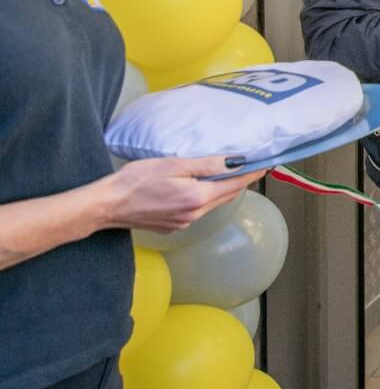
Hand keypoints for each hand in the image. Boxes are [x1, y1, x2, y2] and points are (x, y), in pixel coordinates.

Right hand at [97, 158, 265, 233]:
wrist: (106, 205)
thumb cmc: (135, 181)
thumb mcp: (173, 165)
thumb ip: (206, 165)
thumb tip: (235, 161)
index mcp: (197, 198)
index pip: (235, 185)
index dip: (252, 173)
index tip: (266, 163)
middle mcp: (194, 215)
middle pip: (227, 195)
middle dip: (241, 181)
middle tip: (253, 165)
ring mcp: (183, 223)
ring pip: (213, 204)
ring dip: (223, 189)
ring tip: (230, 173)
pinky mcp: (172, 226)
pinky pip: (198, 211)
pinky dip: (206, 198)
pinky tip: (201, 187)